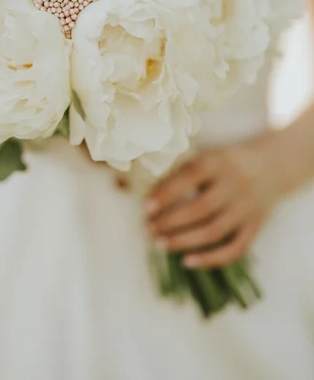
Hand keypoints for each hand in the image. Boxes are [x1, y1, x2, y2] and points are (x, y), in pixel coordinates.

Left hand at [146, 132, 290, 268]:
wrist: (272, 166)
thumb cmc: (227, 162)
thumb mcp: (208, 156)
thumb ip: (182, 170)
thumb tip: (147, 194)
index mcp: (218, 161)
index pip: (189, 176)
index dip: (166, 192)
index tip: (146, 206)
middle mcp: (235, 184)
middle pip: (200, 208)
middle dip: (170, 221)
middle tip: (148, 228)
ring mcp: (247, 208)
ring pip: (214, 231)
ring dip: (184, 241)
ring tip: (160, 244)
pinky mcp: (255, 227)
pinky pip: (235, 249)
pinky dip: (211, 259)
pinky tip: (187, 262)